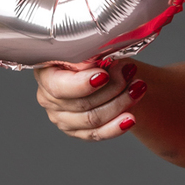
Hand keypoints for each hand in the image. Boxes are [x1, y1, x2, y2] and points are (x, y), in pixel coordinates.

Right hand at [32, 59, 146, 141]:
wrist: (108, 72)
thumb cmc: (95, 57)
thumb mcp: (92, 50)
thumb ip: (92, 56)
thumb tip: (102, 63)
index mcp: (45, 73)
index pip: (59, 87)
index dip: (82, 84)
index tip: (105, 75)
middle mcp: (48, 98)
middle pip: (81, 103)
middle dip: (112, 88)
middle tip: (130, 73)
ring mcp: (61, 118)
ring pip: (92, 119)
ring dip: (120, 103)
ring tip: (138, 87)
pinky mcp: (77, 131)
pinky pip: (97, 134)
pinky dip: (117, 126)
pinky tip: (130, 119)